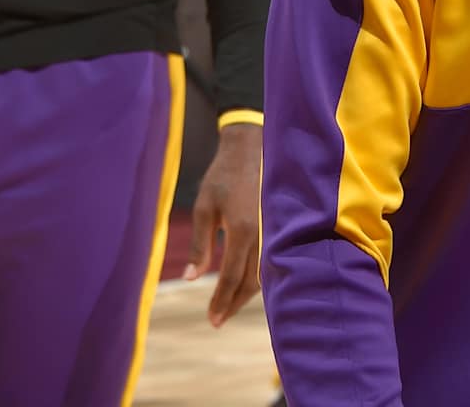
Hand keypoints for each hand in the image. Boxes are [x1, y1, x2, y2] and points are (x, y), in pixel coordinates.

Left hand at [184, 122, 261, 327]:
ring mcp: (273, 231)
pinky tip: (246, 283)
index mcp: (241, 229)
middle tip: (217, 321)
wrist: (251, 148)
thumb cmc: (222, 176)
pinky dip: (258, 278)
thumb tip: (191, 278)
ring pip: (263, 274)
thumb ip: (199, 244)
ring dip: (246, 294)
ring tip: (229, 306)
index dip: (221, 301)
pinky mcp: (277, 226)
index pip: (231, 276)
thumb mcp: (204, 207)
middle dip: (233, 303)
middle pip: (250, 282)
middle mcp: (262, 234)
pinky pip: (270, 261)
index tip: (212, 320)